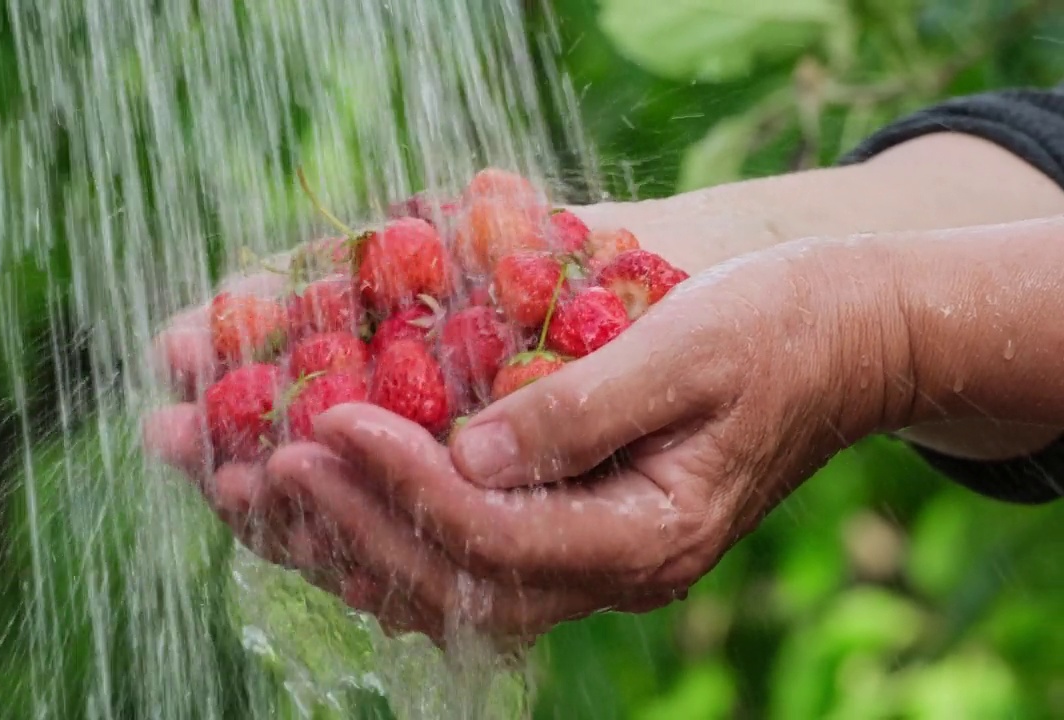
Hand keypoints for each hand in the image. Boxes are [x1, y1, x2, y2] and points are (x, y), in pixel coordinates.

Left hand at [143, 228, 914, 646]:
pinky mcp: (556, 524)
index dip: (400, 482)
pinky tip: (301, 481)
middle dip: (330, 521)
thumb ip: (581, 406)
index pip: (494, 533)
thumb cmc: (784, 330)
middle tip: (236, 458)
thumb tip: (464, 455)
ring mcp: (576, 558)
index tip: (324, 419)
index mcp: (645, 538)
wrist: (850, 341)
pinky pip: (442, 547)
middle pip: (439, 578)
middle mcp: (602, 570)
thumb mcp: (694, 349)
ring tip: (230, 471)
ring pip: (426, 578)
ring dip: (323, 529)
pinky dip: (364, 517)